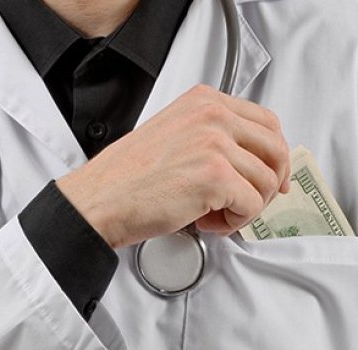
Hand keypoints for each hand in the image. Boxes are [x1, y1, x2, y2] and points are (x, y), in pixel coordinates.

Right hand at [56, 84, 290, 247]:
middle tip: (252, 201)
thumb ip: (209, 137)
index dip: (273, 154)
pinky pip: (251, 206)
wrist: (99, 200)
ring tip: (215, 215)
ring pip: (265, 182)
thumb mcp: (171, 135)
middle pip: (276, 149)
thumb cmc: (125, 177)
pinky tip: (208, 222)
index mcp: (202, 102)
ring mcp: (215, 145)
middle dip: (270, 183)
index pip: (265, 121)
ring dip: (246, 207)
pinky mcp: (215, 177)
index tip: (271, 174)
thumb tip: (245, 159)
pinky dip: (235, 222)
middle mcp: (212, 116)